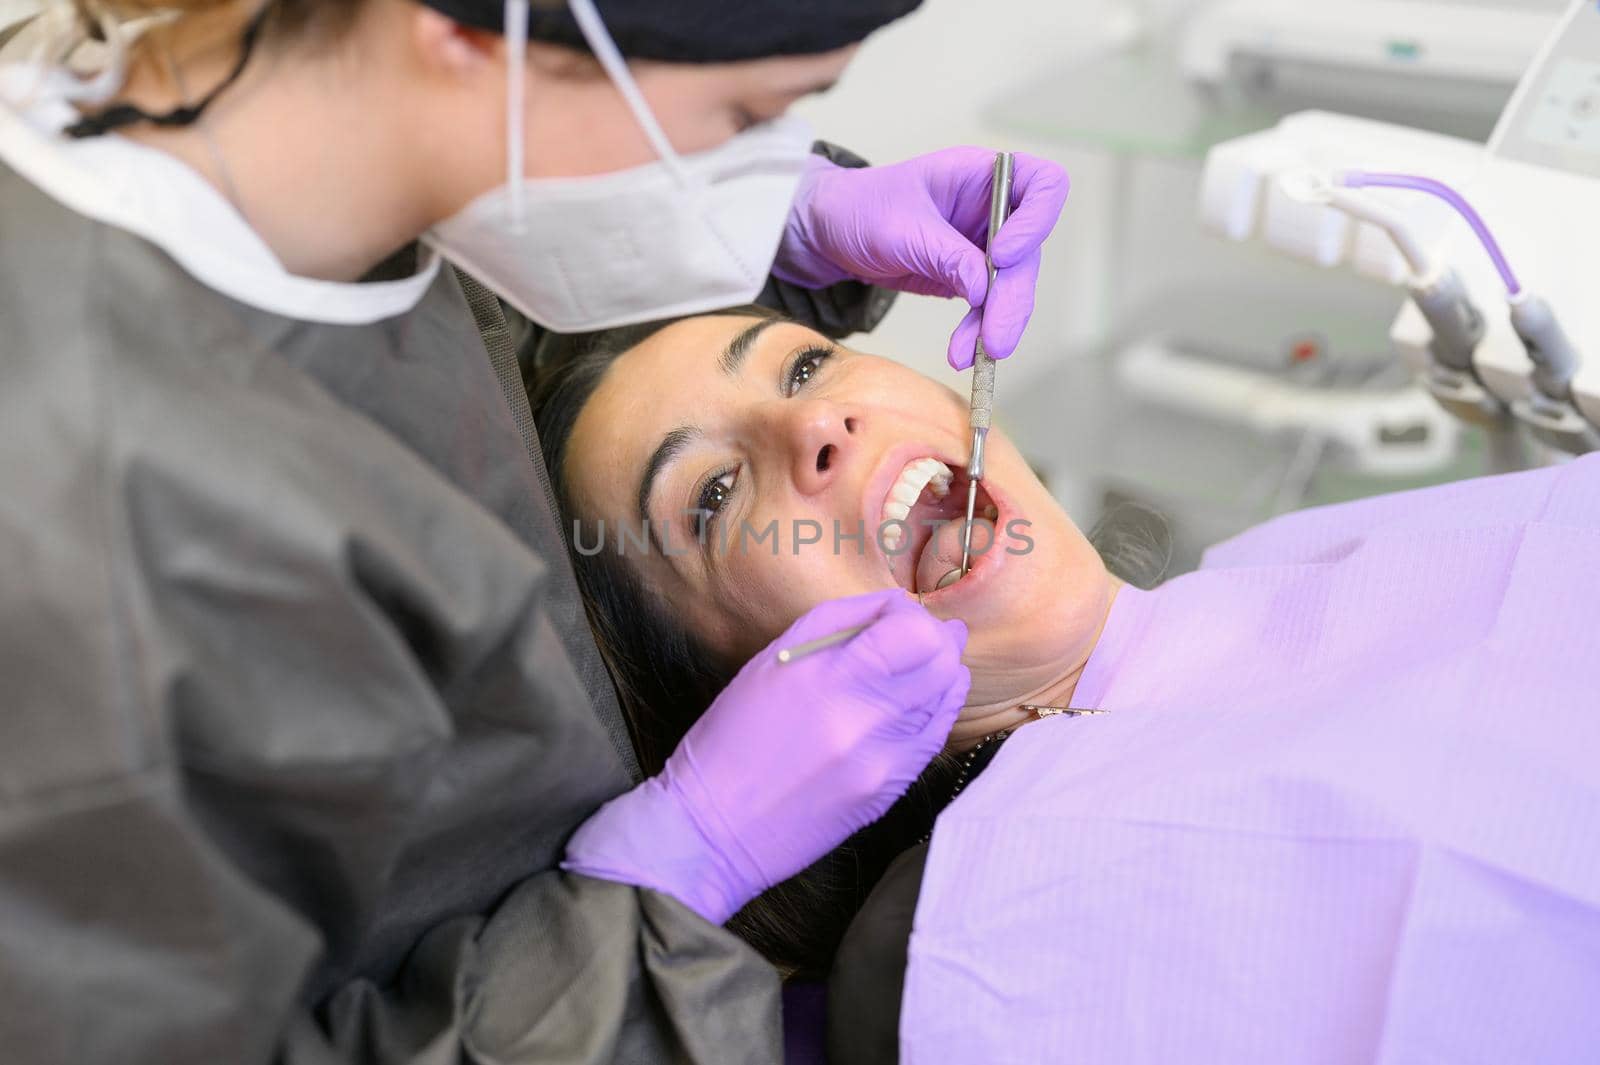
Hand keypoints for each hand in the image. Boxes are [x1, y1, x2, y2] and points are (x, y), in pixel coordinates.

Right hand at [563, 589, 969, 923]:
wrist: (716, 830)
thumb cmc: (731, 737)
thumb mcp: (770, 661)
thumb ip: (837, 625)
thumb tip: (893, 608)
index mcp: (830, 680)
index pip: (916, 633)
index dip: (911, 613)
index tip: (892, 616)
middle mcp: (869, 722)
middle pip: (943, 663)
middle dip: (936, 638)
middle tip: (915, 635)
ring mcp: (887, 763)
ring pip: (947, 699)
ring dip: (940, 671)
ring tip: (917, 663)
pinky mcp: (893, 792)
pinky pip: (936, 737)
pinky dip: (934, 709)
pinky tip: (916, 700)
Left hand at [774, 147, 1069, 369]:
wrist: (831, 232)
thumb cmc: (861, 208)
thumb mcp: (902, 229)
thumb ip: (948, 256)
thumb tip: (987, 290)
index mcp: (983, 174)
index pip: (1044, 185)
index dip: (1035, 222)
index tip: (1002, 256)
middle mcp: (993, 208)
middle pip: (1029, 251)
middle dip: (1012, 297)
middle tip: (996, 337)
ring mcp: (983, 244)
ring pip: (1012, 287)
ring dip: (997, 324)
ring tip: (975, 355)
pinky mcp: (970, 277)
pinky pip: (987, 308)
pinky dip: (978, 332)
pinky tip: (964, 353)